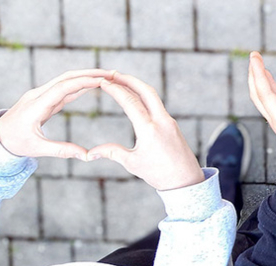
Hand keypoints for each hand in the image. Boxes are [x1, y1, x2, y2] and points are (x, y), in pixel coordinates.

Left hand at [0, 69, 111, 158]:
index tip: (102, 81)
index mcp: (36, 105)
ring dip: (86, 77)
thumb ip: (62, 150)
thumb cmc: (16, 142)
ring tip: (107, 77)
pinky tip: (93, 85)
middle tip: (111, 73)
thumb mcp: (38, 149)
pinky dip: (80, 86)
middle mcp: (38, 95)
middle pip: (66, 78)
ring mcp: (41, 95)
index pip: (62, 88)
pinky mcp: (44, 99)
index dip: (82, 83)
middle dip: (89, 73)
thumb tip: (87, 156)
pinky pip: (64, 89)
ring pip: (66, 81)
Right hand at [87, 72, 203, 190]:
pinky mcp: (173, 125)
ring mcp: (169, 122)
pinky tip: (137, 97)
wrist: (186, 181)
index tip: (103, 82)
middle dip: (128, 80)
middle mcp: (162, 121)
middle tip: (112, 74)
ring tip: (122, 81)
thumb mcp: (133, 163)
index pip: (130, 102)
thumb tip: (90, 153)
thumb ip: (112, 152)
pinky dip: (146, 97)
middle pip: (146, 91)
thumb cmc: (159, 174)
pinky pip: (158, 105)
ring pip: (154, 97)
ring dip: (138, 86)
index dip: (115, 89)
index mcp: (149, 129)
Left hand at [249, 52, 275, 168]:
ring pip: (262, 97)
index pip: (264, 91)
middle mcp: (275, 119)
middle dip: (253, 73)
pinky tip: (269, 78)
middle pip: (257, 93)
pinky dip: (269, 87)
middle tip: (254, 55)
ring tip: (257, 63)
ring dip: (258, 80)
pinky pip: (272, 100)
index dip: (258, 73)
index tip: (255, 57)